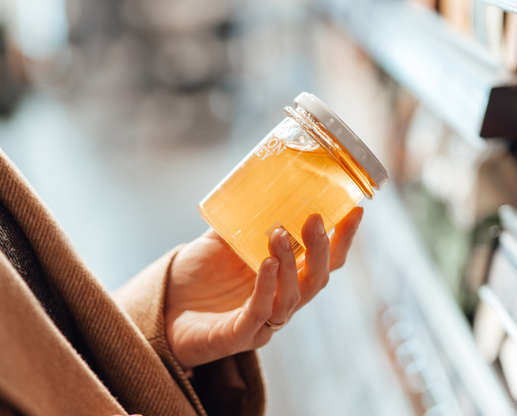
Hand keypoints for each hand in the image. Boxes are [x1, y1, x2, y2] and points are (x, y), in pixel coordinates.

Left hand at [164, 207, 363, 369]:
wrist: (160, 308)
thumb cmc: (195, 276)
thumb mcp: (220, 240)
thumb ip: (240, 218)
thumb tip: (255, 180)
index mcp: (285, 277)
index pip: (326, 261)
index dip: (344, 238)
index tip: (356, 210)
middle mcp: (281, 301)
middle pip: (317, 280)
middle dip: (322, 250)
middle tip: (314, 219)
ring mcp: (263, 322)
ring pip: (292, 298)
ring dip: (289, 265)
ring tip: (278, 234)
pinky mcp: (238, 336)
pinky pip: (259, 314)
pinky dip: (265, 288)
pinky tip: (264, 264)